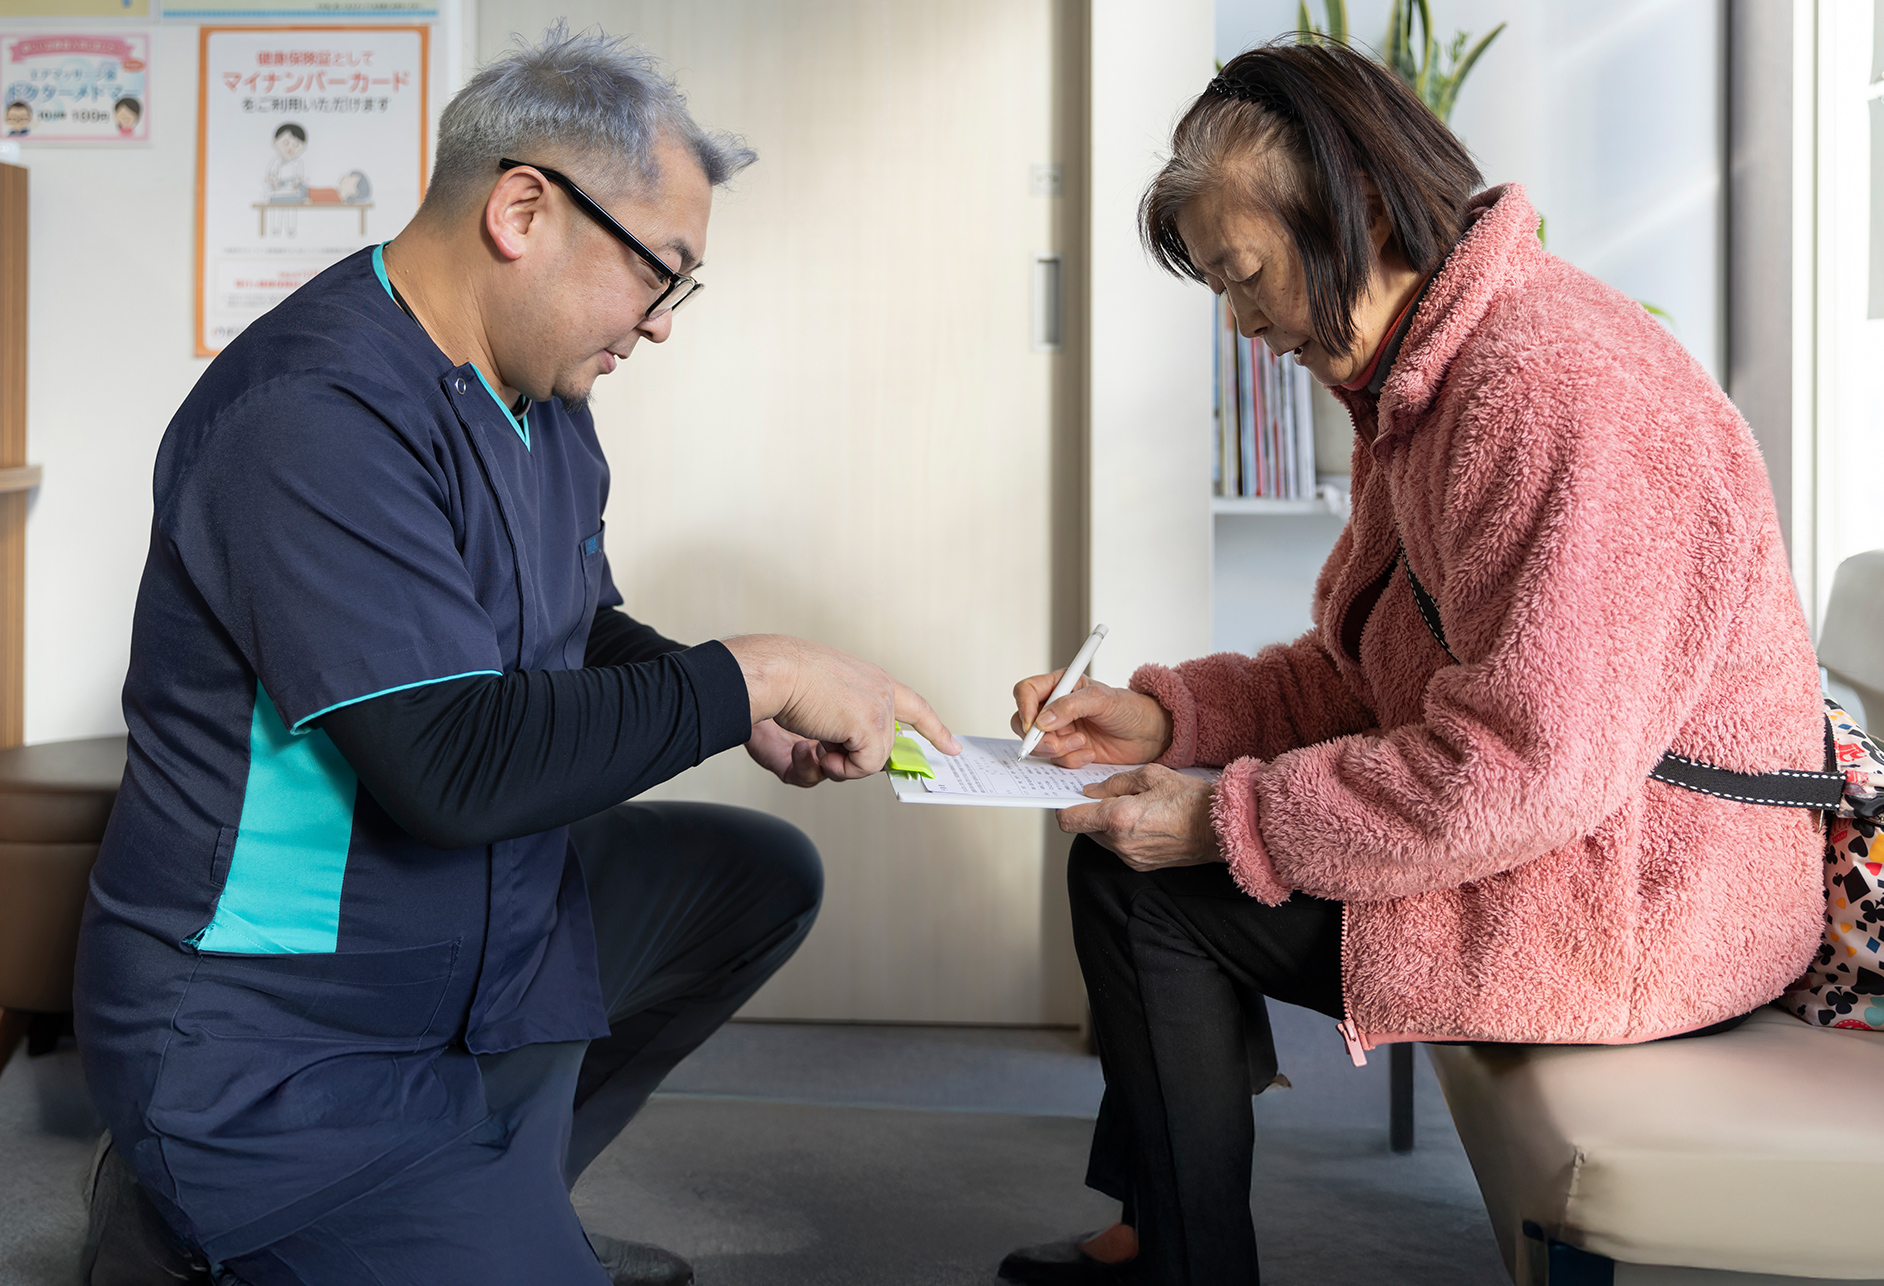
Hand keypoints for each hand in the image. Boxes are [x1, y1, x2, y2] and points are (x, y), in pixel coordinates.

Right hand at [722, 634, 959, 779]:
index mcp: (871, 679)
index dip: (933, 727)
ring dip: (839, 761)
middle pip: (885, 745)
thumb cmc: (782, 684)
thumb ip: (838, 728)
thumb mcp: (818, 706)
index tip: (952, 745)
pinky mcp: (872, 724)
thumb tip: (840, 758)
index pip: (913, 705)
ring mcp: (880, 706)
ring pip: (873, 760)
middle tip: (818, 746)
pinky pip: (864, 767)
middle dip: (851, 757)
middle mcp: (882, 690)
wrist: (774, 672)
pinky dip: (839, 767)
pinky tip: (818, 747)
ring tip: (813, 740)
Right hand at [1010, 672, 1172, 766]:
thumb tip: (1043, 720)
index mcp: (1061, 685)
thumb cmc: (1131, 708)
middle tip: (1056, 744)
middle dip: (1037, 738)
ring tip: (1083, 744)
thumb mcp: (1103, 700)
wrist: (1150, 734)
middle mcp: (1055, 708)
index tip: (1033, 724)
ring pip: (1038, 745)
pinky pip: (1056, 760)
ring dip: (1059, 750)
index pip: (1026, 691)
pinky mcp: (1069, 750)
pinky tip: (1090, 754)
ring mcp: (1061, 731)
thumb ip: (1070, 706)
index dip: (1024, 707)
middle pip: (1024, 723)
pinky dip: (1071, 760)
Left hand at [1057, 766, 1222, 870]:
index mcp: (1119, 818)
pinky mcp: (1141, 865)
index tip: (1067, 798)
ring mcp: (1131, 857)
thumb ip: (1114, 783)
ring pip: (1100, 839)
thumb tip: (1092, 791)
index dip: (1064, 808)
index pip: (1070, 820)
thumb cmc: (1191, 800)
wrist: (1220, 829)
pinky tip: (1141, 821)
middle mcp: (1120, 843)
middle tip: (1105, 797)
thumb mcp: (1151, 775)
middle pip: (1083, 830)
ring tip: (1129, 807)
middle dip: (1088, 813)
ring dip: (1105, 825)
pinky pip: (1118, 848)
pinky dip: (1121, 835)